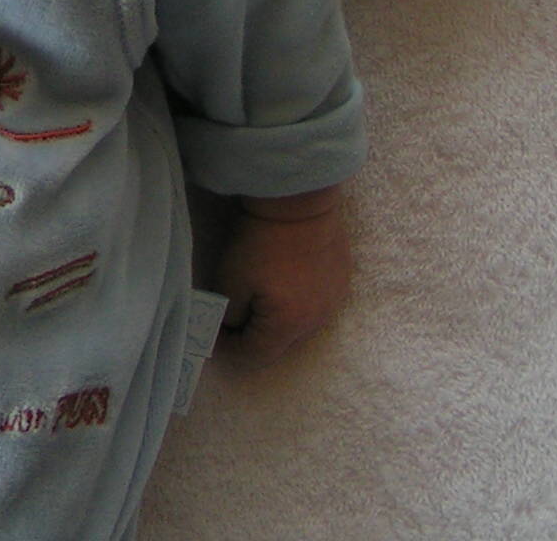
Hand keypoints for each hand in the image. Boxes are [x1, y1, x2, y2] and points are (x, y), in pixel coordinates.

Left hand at [214, 186, 350, 366]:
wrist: (299, 200)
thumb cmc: (260, 241)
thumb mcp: (231, 281)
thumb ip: (229, 314)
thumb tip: (231, 328)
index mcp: (288, 325)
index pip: (255, 356)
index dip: (229, 349)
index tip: (213, 332)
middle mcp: (317, 321)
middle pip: (280, 344)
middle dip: (253, 335)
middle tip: (232, 314)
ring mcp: (334, 300)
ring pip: (300, 325)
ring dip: (277, 318)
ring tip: (259, 294)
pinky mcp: (342, 280)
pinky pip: (316, 303)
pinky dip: (297, 300)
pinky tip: (284, 279)